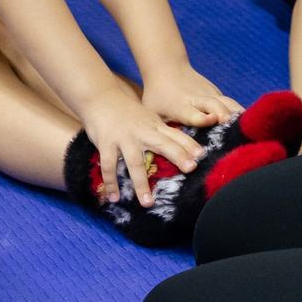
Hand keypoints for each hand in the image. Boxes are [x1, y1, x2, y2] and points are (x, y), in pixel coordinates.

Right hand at [80, 91, 206, 202]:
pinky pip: (109, 166)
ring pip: (135, 163)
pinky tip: (114, 198)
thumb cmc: (126, 111)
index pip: (175, 135)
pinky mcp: (106, 143)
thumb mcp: (148, 118)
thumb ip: (162, 132)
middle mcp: (142, 132)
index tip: (202, 156)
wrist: (99, 97)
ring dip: (141, 184)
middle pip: (163, 145)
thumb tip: (183, 148)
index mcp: (154, 126)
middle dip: (177, 156)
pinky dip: (111, 183)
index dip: (189, 145)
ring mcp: (124, 138)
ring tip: (147, 203)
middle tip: (190, 169)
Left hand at [140, 66, 239, 131]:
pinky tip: (248, 126)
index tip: (213, 120)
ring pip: (227, 103)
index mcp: (181, 107)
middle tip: (231, 123)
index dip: (204, 118)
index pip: (194, 114)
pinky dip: (239, 114)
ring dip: (237, 114)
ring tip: (249, 127)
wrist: (167, 66)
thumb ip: (164, 130)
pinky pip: (231, 104)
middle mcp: (198, 99)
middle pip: (215, 106)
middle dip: (224, 113)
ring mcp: (210, 94)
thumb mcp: (155, 112)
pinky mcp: (217, 93)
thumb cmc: (158, 95)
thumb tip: (173, 155)